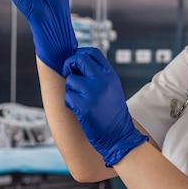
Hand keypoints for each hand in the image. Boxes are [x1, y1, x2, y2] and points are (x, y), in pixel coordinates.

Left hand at [63, 47, 148, 166]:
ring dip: (70, 90)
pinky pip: (68, 97)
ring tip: (81, 100)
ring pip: (70, 80)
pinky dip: (70, 103)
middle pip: (79, 60)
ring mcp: (94, 93)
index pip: (92, 52)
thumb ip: (98, 74)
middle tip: (69, 74)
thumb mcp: (111, 88)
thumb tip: (77, 61)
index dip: (79, 54)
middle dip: (69, 65)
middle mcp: (103, 80)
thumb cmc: (112, 112)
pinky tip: (80, 110)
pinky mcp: (84, 107)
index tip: (75, 63)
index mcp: (110, 75)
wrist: (119, 136)